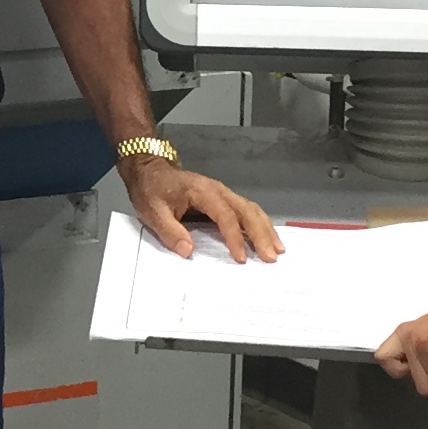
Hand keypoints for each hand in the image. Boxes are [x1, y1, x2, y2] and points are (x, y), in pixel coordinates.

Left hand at [128, 160, 280, 261]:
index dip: (234, 237)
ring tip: (277, 250)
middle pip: (247, 211)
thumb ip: (170, 231)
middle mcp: (219, 191)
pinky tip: (268, 238)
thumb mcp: (153, 212)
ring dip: (266, 229)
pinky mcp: (223, 200)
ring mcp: (223, 194)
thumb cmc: (152, 190)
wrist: (150, 171)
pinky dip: (260, 225)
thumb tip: (188, 251)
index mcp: (203, 192)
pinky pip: (247, 211)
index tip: (241, 258)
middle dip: (261, 234)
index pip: (225, 215)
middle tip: (271, 256)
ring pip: (252, 210)